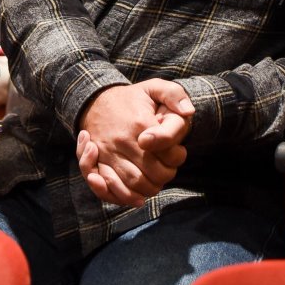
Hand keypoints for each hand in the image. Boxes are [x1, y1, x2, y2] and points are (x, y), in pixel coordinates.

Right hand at [76, 80, 193, 208]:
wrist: (96, 101)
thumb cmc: (131, 98)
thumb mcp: (154, 87)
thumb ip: (174, 95)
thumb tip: (188, 112)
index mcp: (139, 123)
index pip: (166, 153)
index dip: (177, 158)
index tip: (179, 152)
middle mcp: (122, 141)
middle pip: (151, 173)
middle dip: (165, 176)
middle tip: (168, 169)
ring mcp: (107, 154)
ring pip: (133, 184)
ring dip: (149, 189)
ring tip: (156, 180)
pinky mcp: (98, 163)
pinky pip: (110, 189)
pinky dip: (125, 197)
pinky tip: (138, 197)